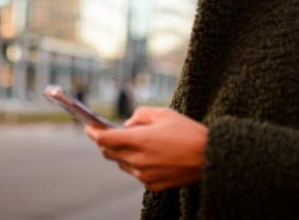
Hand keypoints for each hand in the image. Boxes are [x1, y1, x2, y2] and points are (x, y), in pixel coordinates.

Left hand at [85, 107, 207, 191]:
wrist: (210, 158)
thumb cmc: (188, 132)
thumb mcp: (163, 113)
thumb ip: (139, 115)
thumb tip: (127, 124)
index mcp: (139, 140)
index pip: (104, 139)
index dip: (93, 132)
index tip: (88, 127)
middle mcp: (138, 160)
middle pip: (109, 153)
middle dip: (105, 142)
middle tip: (107, 132)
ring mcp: (144, 175)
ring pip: (122, 164)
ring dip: (121, 153)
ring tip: (133, 142)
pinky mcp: (152, 185)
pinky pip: (136, 173)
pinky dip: (136, 164)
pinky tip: (149, 155)